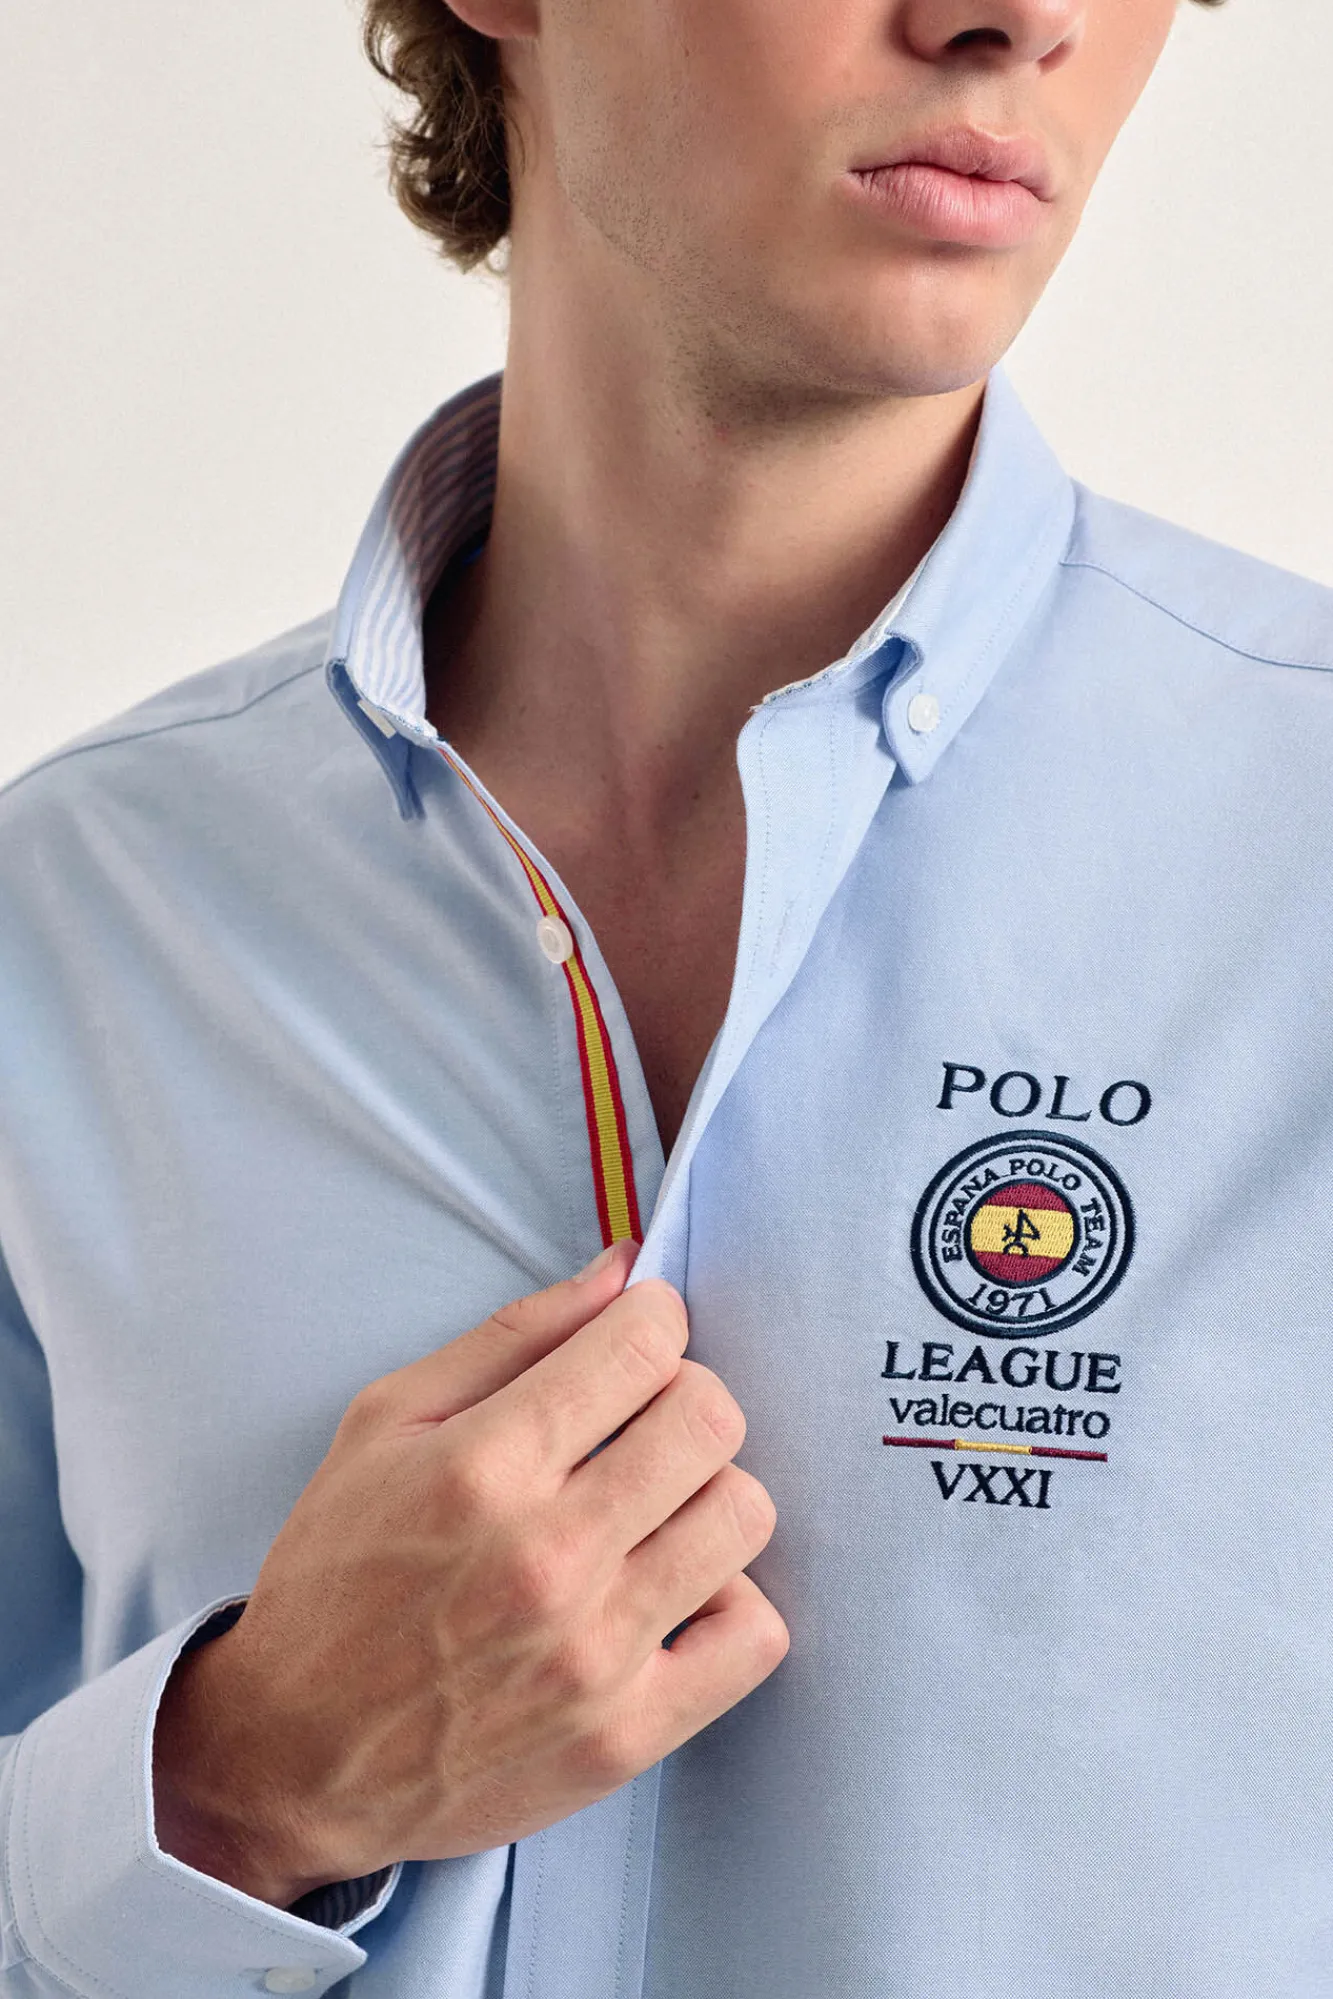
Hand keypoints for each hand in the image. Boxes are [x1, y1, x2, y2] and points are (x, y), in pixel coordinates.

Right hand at [151, 1244, 786, 1906]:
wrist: (293, 1756)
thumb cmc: (334, 1577)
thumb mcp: (385, 1422)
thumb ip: (514, 1333)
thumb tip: (624, 1269)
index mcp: (482, 1465)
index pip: (643, 1345)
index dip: (652, 1320)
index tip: (635, 1337)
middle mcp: (546, 1556)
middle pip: (710, 1420)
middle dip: (687, 1393)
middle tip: (644, 1420)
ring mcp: (592, 1653)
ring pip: (743, 1515)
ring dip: (709, 1492)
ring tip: (654, 1507)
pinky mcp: (624, 1734)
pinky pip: (754, 1636)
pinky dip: (729, 1601)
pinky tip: (673, 1590)